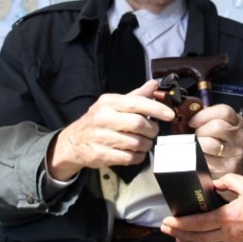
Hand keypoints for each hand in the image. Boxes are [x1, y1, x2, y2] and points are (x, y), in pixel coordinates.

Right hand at [48, 80, 174, 180]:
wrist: (73, 142)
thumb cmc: (99, 120)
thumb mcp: (114, 104)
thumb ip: (135, 96)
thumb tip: (154, 84)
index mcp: (108, 102)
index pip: (136, 103)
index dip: (156, 109)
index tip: (169, 114)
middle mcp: (103, 118)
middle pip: (138, 124)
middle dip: (152, 130)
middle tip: (153, 132)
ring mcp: (100, 137)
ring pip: (135, 143)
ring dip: (146, 145)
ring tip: (145, 143)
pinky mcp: (100, 154)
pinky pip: (128, 158)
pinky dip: (138, 157)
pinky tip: (136, 153)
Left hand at [160, 173, 242, 241]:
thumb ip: (227, 182)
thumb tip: (215, 184)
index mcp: (226, 218)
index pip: (196, 223)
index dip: (179, 224)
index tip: (167, 222)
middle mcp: (227, 235)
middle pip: (197, 237)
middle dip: (179, 233)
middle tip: (166, 229)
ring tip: (179, 239)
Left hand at [188, 104, 242, 189]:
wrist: (229, 166)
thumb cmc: (219, 142)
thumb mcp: (216, 125)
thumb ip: (205, 116)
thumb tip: (187, 110)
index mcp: (236, 122)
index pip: (224, 111)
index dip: (204, 114)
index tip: (192, 121)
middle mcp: (238, 137)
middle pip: (218, 126)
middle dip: (200, 130)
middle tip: (196, 135)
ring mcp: (234, 153)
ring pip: (211, 144)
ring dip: (198, 144)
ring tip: (197, 147)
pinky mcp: (227, 168)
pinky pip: (205, 161)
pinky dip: (197, 158)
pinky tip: (198, 158)